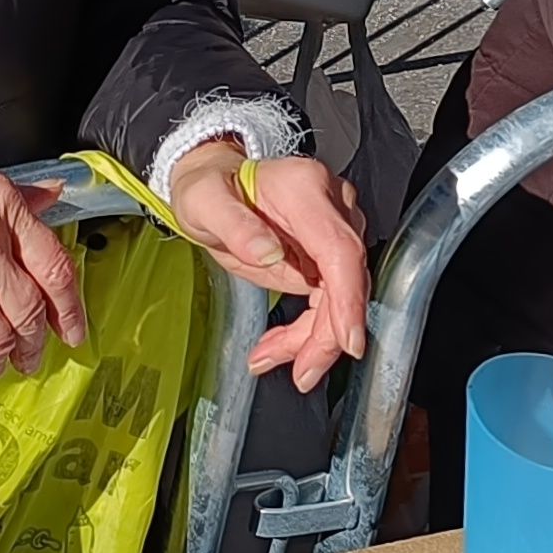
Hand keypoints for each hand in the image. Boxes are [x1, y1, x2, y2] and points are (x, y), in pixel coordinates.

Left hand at [162, 142, 370, 393]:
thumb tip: (267, 253)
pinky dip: (308, 329)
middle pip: (347, 280)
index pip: (340, 249)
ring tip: (271, 357)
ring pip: (342, 297)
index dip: (348, 299)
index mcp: (304, 189)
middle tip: (302, 371)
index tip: (348, 342)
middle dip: (327, 334)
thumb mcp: (203, 202)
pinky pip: (330, 300)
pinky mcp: (328, 254)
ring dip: (314, 338)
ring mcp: (334, 230)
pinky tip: (278, 346)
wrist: (215, 181)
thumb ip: (234, 224)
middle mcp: (331, 206)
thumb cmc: (208, 187)